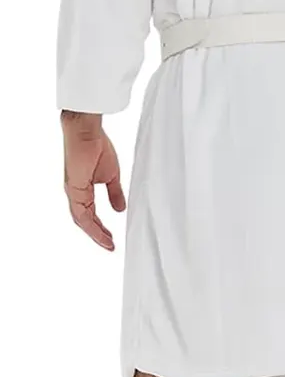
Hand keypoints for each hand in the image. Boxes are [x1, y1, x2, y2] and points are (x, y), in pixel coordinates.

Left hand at [62, 111, 125, 250]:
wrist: (87, 131)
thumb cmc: (97, 146)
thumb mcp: (112, 175)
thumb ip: (114, 193)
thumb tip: (119, 209)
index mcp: (82, 190)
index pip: (90, 215)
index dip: (100, 228)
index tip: (111, 239)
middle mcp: (75, 194)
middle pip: (84, 221)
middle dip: (97, 234)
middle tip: (110, 245)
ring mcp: (73, 192)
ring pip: (82, 220)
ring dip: (95, 233)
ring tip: (108, 243)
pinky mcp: (74, 190)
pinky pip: (82, 214)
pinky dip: (91, 225)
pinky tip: (101, 232)